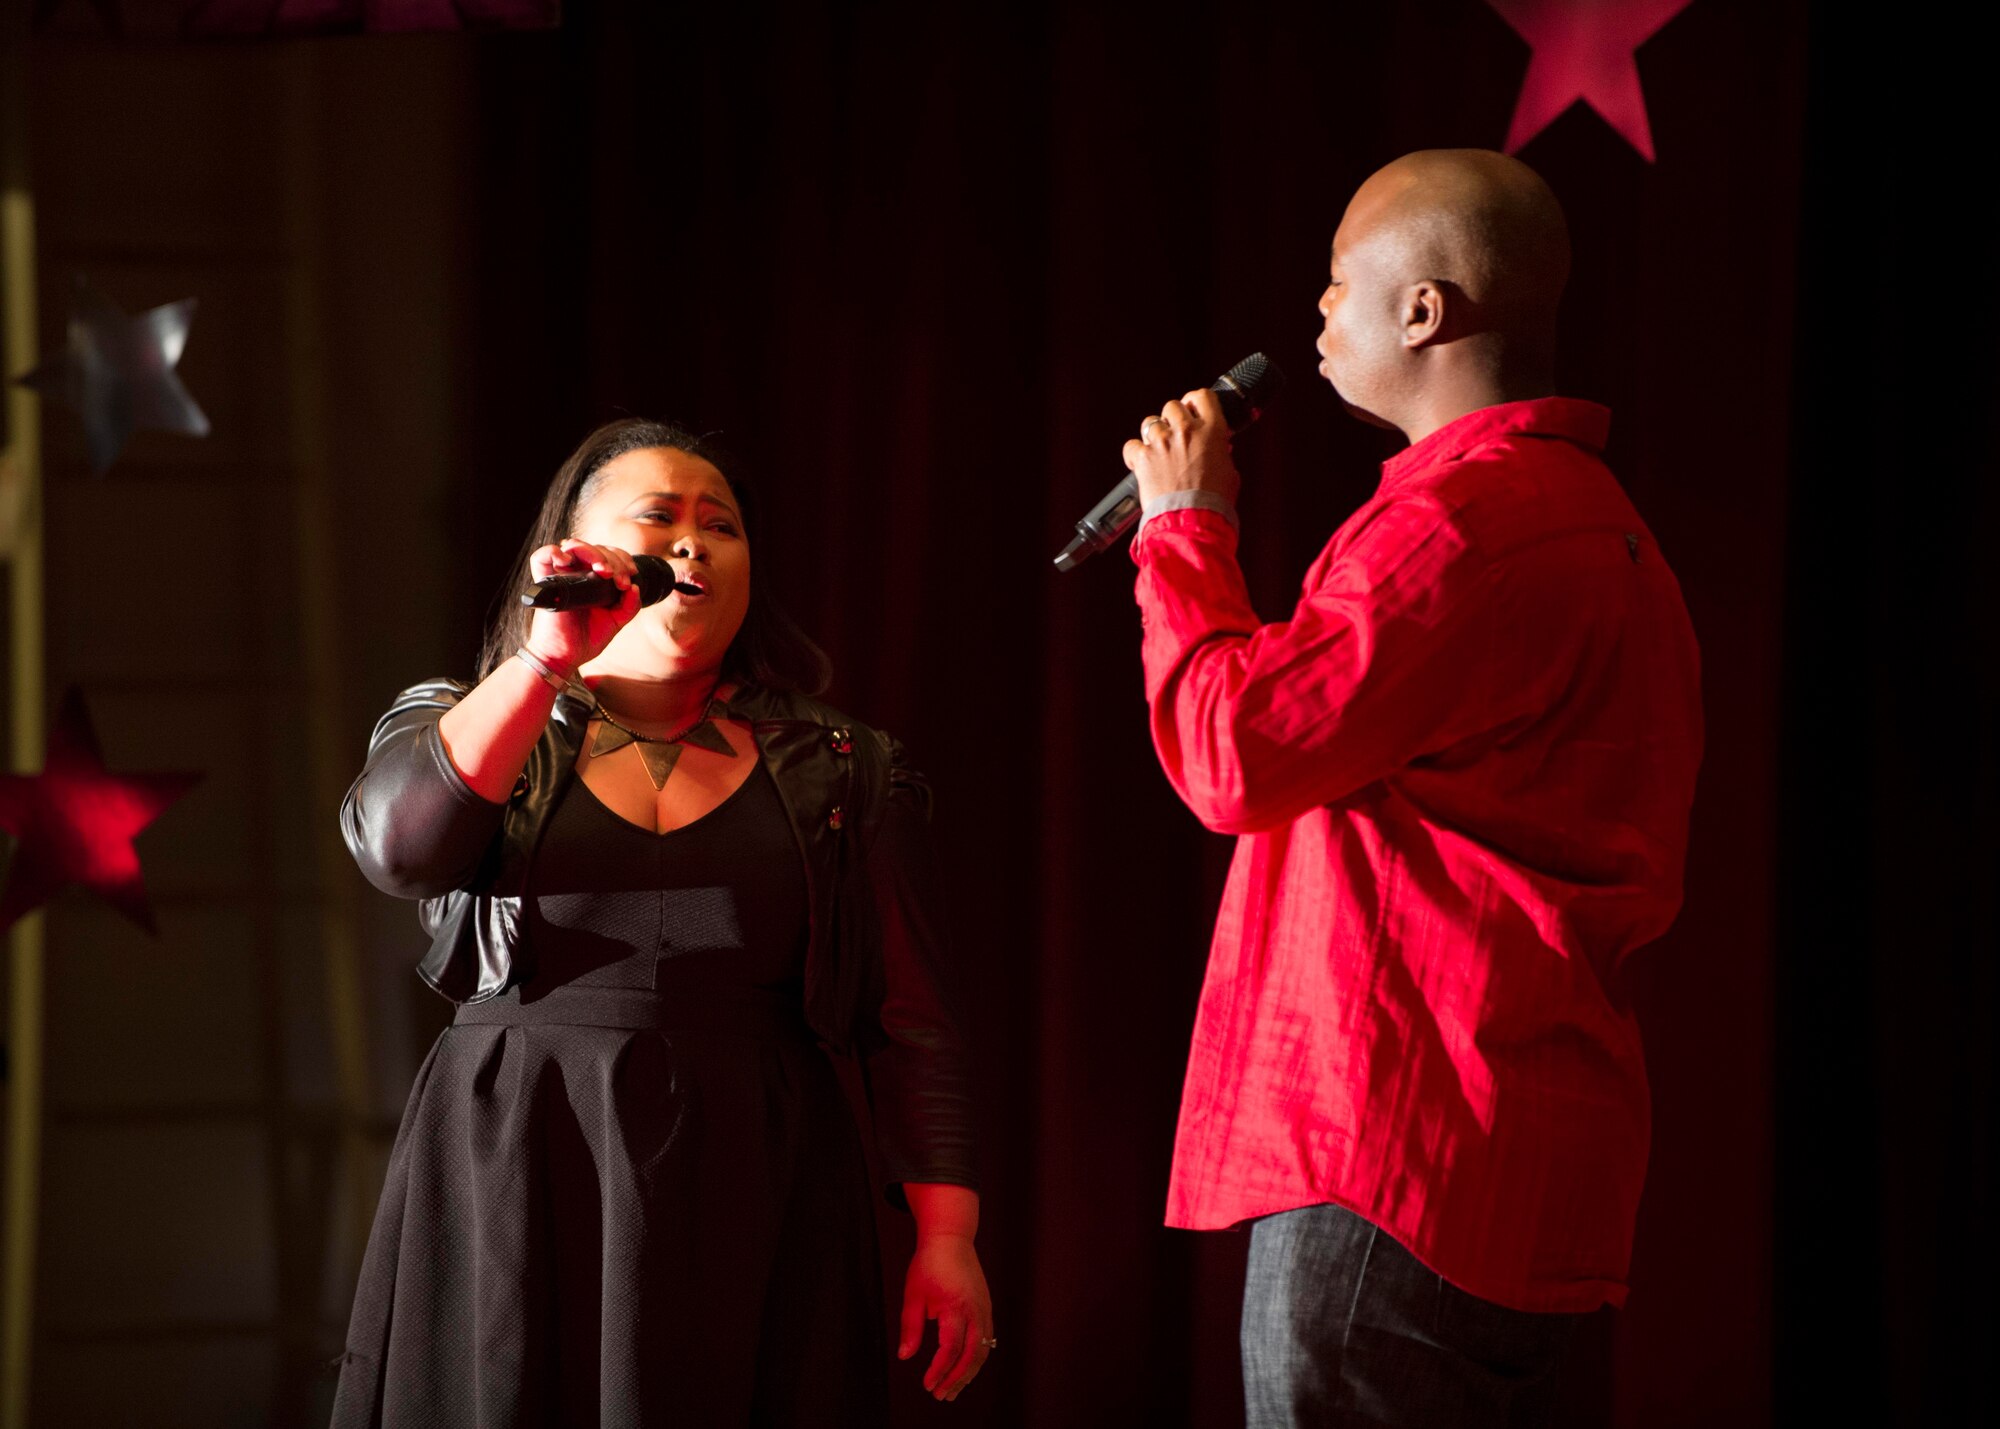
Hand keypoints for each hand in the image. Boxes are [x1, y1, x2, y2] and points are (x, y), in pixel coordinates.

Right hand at [523, 538, 640, 673]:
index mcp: (592, 579)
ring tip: (604, 571)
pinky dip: (554, 552)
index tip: (631, 574)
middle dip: (614, 559)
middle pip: (594, 547)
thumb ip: (629, 606)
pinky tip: (568, 562)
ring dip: (593, 553)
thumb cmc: (586, 639)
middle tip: (620, 580)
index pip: (607, 553)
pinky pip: (541, 557)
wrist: (565, 657)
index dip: (622, 557)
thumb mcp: (616, 621)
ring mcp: (560, 576)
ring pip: (573, 546)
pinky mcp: (544, 583)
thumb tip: (635, 587)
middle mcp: (576, 573)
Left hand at [898, 1233, 993, 1401]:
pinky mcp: (987, 1309)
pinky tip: (964, 1369)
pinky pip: (987, 1341)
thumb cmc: (929, 1264)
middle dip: (956, 1379)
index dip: (940, 1370)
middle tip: (940, 1395)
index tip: (927, 1384)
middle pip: (971, 1355)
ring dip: (968, 1374)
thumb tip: (905, 1356)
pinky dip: (976, 1359)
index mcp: (955, 1306)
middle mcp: (975, 1310)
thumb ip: (911, 1327)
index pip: (951, 1348)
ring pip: (983, 1351)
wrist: (952, 1240)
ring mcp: (984, 1310)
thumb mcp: (913, 1294)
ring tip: (952, 1390)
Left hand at [1122, 387, 1240, 508]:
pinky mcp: (1143, 458)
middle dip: (1173, 418)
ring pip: (1150, 422)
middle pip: (1172, 406)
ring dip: (1154, 434)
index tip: (1193, 411)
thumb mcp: (1230, 472)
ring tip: (1159, 451)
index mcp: (1211, 430)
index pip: (1203, 396)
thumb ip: (1221, 453)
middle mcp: (1185, 431)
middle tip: (1176, 435)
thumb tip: (1219, 448)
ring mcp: (1162, 443)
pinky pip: (1132, 445)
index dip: (1195, 402)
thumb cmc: (1214, 501)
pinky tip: (1142, 464)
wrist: (1192, 521)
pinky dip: (1135, 454)